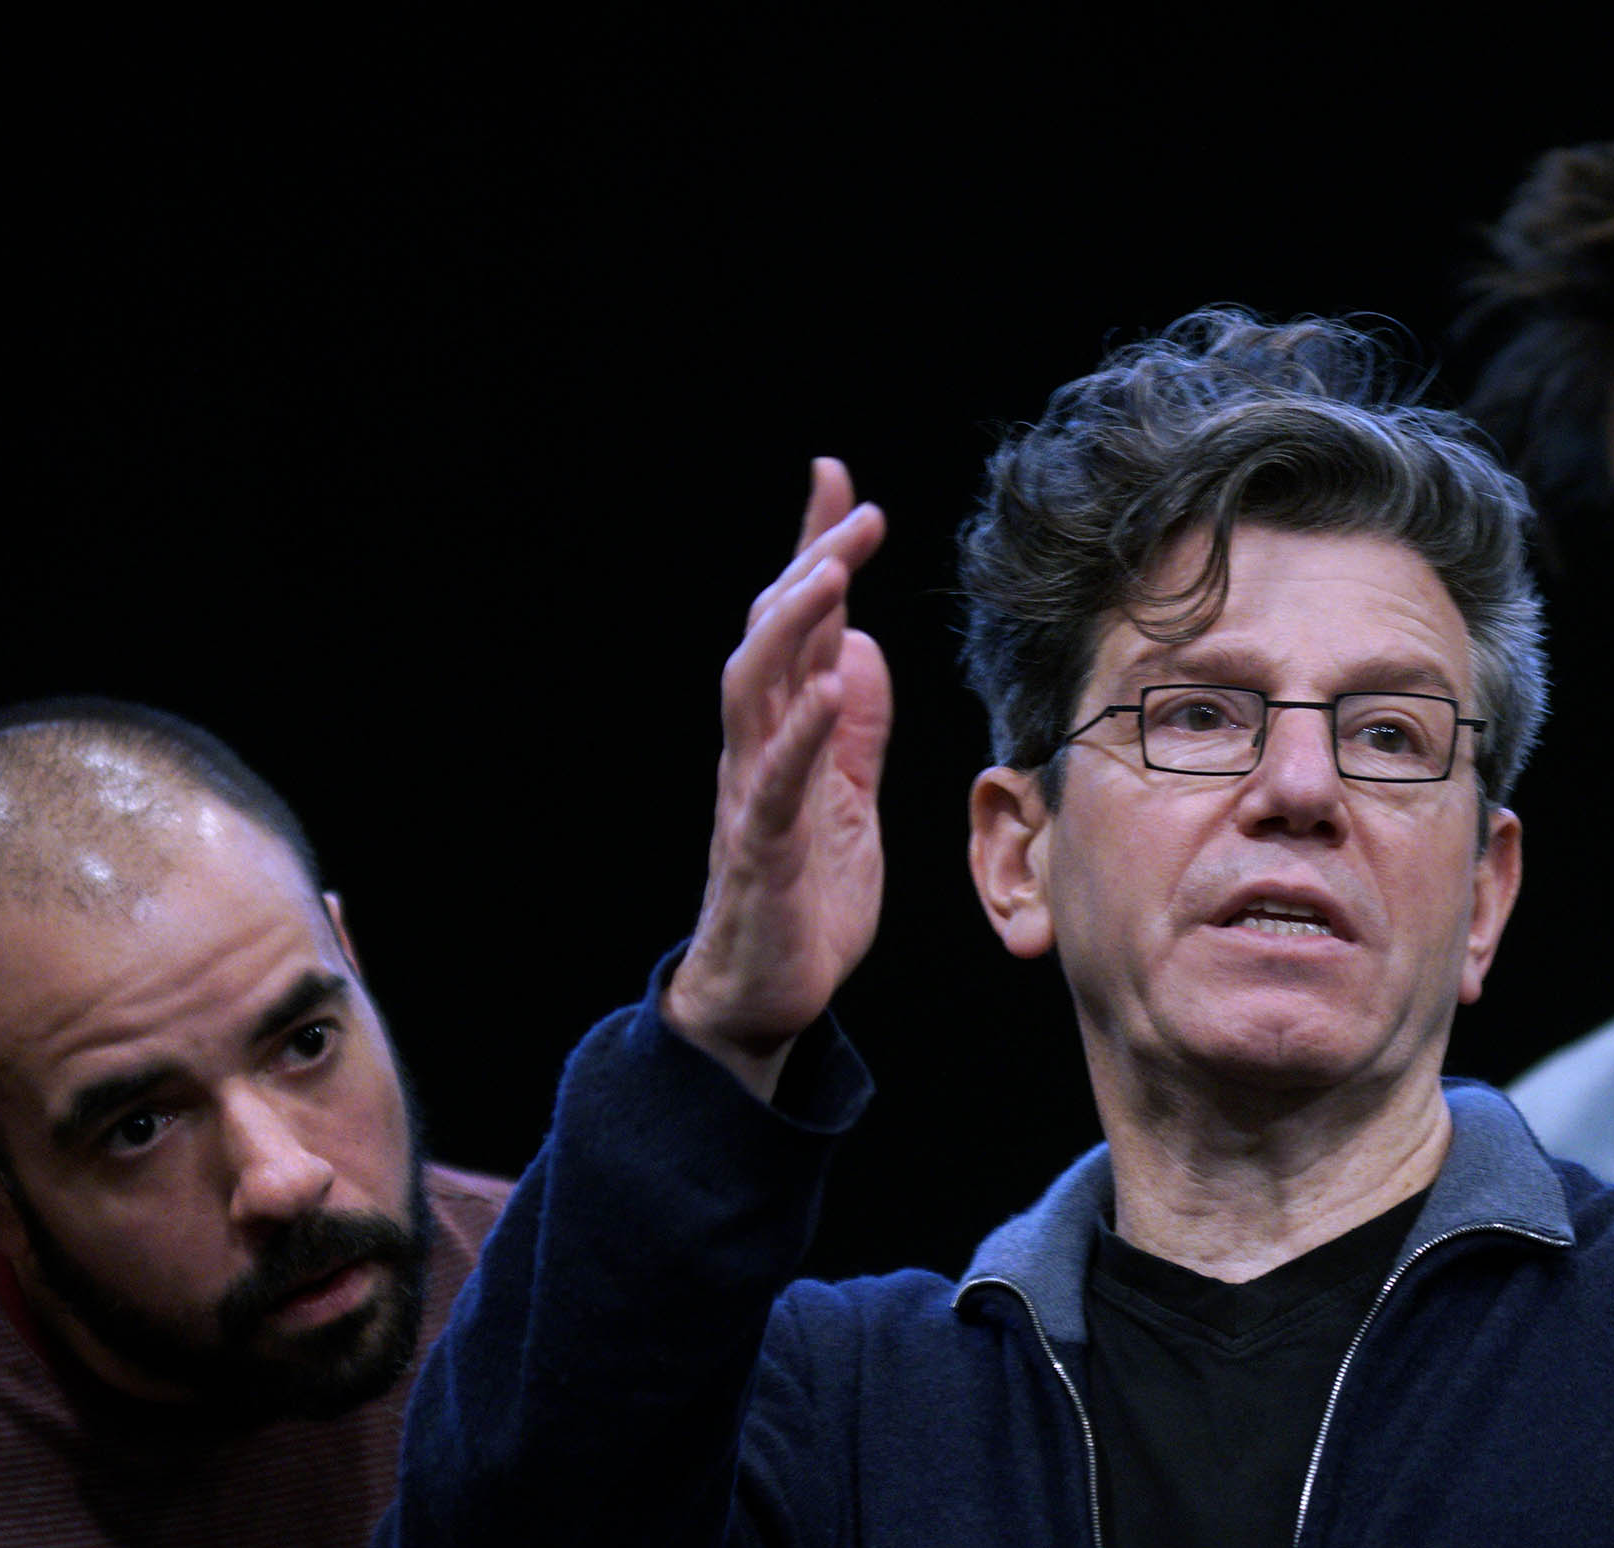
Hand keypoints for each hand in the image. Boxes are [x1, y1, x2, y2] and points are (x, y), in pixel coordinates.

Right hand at [665, 460, 892, 1100]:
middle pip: (771, 636)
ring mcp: (753, 796)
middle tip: (853, 509)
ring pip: (757, 690)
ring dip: (793, 627)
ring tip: (832, 572)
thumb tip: (860, 648)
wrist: (764, 999)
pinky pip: (777, 781)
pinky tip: (831, 685)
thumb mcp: (847, 798)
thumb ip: (852, 727)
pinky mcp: (761, 850)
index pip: (797, 626)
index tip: (838, 482)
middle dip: (809, 565)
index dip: (814, 552)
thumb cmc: (804, 899)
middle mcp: (757, 750)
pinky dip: (803, 731)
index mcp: (782, 733)